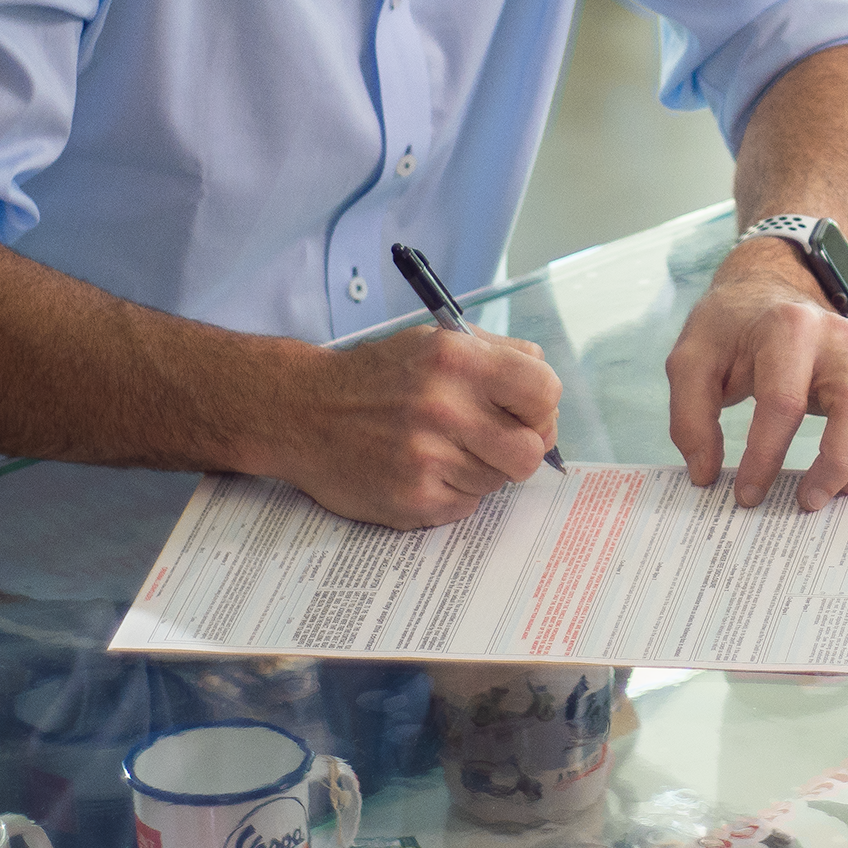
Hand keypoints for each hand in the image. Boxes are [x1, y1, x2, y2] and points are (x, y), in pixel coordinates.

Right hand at [249, 326, 561, 528]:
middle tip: (497, 440)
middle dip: (522, 448)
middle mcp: (444, 408)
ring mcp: (427, 458)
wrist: (300, 412)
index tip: (528, 413)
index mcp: (458, 360)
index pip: (544, 391)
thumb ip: (499, 356)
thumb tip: (546, 392)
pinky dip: (453, 492)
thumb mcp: (436, 341)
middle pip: (531, 450)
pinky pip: (466, 506)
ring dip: (482, 470)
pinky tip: (424, 469)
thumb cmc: (376, 376)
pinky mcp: (412, 499)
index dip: (542, 407)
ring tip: (445, 449)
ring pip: (498, 481)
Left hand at [665, 241, 847, 508]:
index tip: (746, 495)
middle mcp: (838, 337)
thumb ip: (690, 416)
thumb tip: (707, 473)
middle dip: (836, 464)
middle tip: (809, 503)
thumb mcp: (690, 360)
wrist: (768, 291)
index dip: (765, 457)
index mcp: (787, 330)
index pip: (783, 403)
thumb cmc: (730, 330)